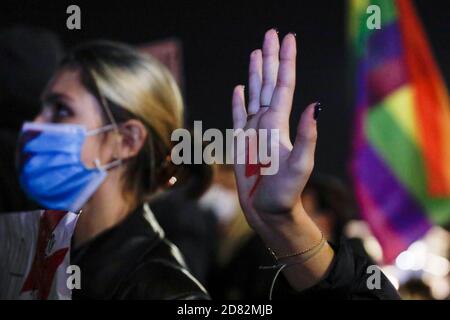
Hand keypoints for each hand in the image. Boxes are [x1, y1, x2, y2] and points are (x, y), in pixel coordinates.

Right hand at [232, 29, 331, 290]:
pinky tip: (239, 89)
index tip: (287, 38)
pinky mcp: (241, 143)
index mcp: (280, 125)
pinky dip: (239, 102)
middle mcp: (268, 123)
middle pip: (269, 83)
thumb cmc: (285, 194)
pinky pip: (239, 117)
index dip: (285, 61)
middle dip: (270, 58)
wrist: (269, 213)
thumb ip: (306, 136)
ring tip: (256, 53)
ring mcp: (254, 132)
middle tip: (271, 34)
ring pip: (254, 95)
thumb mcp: (299, 166)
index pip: (283, 85)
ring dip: (255, 74)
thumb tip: (313, 105)